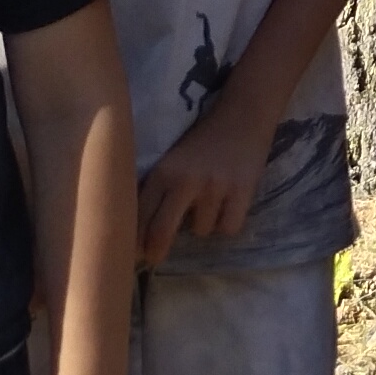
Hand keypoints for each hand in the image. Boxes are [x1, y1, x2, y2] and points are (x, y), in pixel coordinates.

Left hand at [134, 90, 279, 265]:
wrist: (243, 116)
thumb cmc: (204, 141)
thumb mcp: (173, 160)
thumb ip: (159, 189)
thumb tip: (143, 232)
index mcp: (163, 172)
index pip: (140, 214)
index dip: (133, 238)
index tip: (131, 252)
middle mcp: (185, 180)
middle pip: (161, 230)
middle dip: (155, 249)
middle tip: (154, 258)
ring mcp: (214, 187)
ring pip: (200, 230)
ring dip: (203, 224)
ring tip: (210, 206)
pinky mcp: (242, 191)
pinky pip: (228, 227)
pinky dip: (227, 223)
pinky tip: (228, 208)